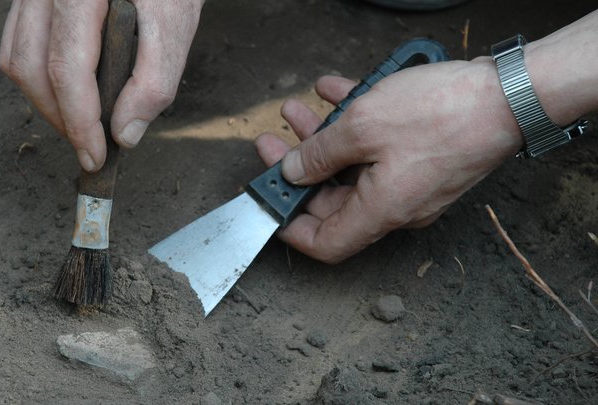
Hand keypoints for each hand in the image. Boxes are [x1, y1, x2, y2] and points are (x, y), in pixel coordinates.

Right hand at [0, 0, 202, 171]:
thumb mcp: (176, 22)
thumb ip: (155, 80)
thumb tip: (125, 134)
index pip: (66, 66)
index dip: (79, 121)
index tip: (95, 156)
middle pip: (30, 66)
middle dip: (59, 117)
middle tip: (90, 145)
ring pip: (17, 57)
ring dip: (46, 100)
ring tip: (83, 121)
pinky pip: (19, 41)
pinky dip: (40, 75)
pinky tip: (72, 91)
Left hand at [255, 60, 523, 262]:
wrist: (510, 96)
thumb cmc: (442, 115)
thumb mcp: (362, 127)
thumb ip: (319, 153)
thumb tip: (292, 171)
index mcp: (380, 212)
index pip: (324, 243)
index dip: (290, 228)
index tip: (269, 202)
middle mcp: (396, 207)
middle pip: (333, 199)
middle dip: (298, 168)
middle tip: (274, 140)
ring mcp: (412, 184)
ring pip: (353, 169)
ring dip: (323, 141)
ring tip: (299, 110)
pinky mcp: (425, 161)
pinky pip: (379, 150)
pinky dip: (354, 126)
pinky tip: (336, 92)